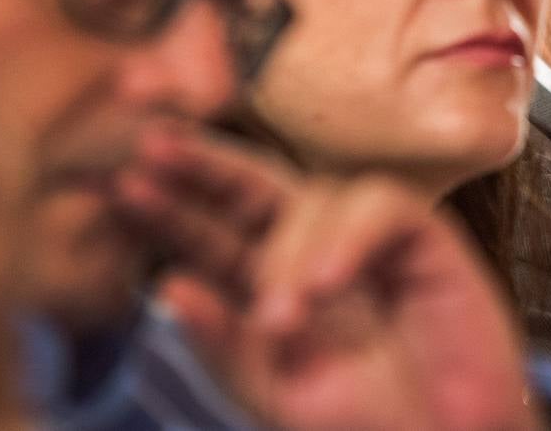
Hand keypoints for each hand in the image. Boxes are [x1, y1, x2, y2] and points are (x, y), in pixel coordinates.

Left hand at [114, 131, 539, 430]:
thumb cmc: (369, 424)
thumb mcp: (278, 391)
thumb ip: (224, 344)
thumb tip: (166, 288)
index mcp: (272, 282)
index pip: (213, 231)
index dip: (172, 206)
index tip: (124, 184)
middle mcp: (316, 247)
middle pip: (254, 186)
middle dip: (205, 165)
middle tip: (154, 148)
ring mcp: (369, 237)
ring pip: (314, 198)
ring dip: (288, 253)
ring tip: (280, 321)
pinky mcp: (426, 237)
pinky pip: (380, 209)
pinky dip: (350, 237)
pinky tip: (328, 283)